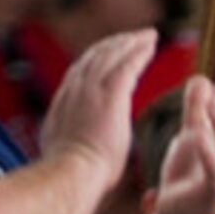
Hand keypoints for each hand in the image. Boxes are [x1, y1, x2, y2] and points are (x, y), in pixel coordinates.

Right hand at [35, 28, 155, 186]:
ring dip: (130, 42)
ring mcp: (90, 90)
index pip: (80, 73)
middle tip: (132, 38)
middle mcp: (74, 90)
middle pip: (94, 57)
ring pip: (111, 55)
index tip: (110, 56)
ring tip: (148, 36)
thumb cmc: (72, 177)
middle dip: (114, 44)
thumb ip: (70, 142)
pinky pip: (128, 64)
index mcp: (63, 104)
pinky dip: (139, 50)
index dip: (96, 61)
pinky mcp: (110, 94)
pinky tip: (151, 42)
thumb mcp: (64, 154)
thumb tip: (73, 147)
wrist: (72, 175)